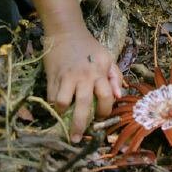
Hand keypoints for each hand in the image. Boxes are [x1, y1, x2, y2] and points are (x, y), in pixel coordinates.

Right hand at [43, 27, 122, 142]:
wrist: (66, 32)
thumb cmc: (89, 47)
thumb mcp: (107, 57)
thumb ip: (116, 77)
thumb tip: (119, 97)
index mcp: (100, 72)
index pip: (106, 98)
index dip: (105, 112)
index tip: (101, 118)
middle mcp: (84, 76)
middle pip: (84, 106)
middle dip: (81, 126)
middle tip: (77, 139)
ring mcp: (67, 77)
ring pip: (64, 103)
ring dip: (64, 115)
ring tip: (65, 119)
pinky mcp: (52, 76)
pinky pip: (52, 97)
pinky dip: (55, 105)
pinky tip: (58, 106)